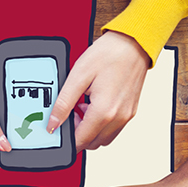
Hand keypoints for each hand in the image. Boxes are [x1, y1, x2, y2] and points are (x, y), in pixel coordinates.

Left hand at [49, 31, 151, 150]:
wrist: (134, 43)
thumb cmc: (109, 54)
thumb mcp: (78, 76)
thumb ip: (63, 103)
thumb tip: (53, 123)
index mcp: (105, 111)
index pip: (81, 140)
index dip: (67, 138)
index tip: (57, 129)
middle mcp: (119, 117)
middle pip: (93, 143)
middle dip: (78, 134)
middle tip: (70, 115)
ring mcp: (127, 115)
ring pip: (103, 138)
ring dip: (90, 130)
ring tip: (82, 108)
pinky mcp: (131, 110)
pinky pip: (113, 128)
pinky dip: (101, 124)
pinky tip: (93, 105)